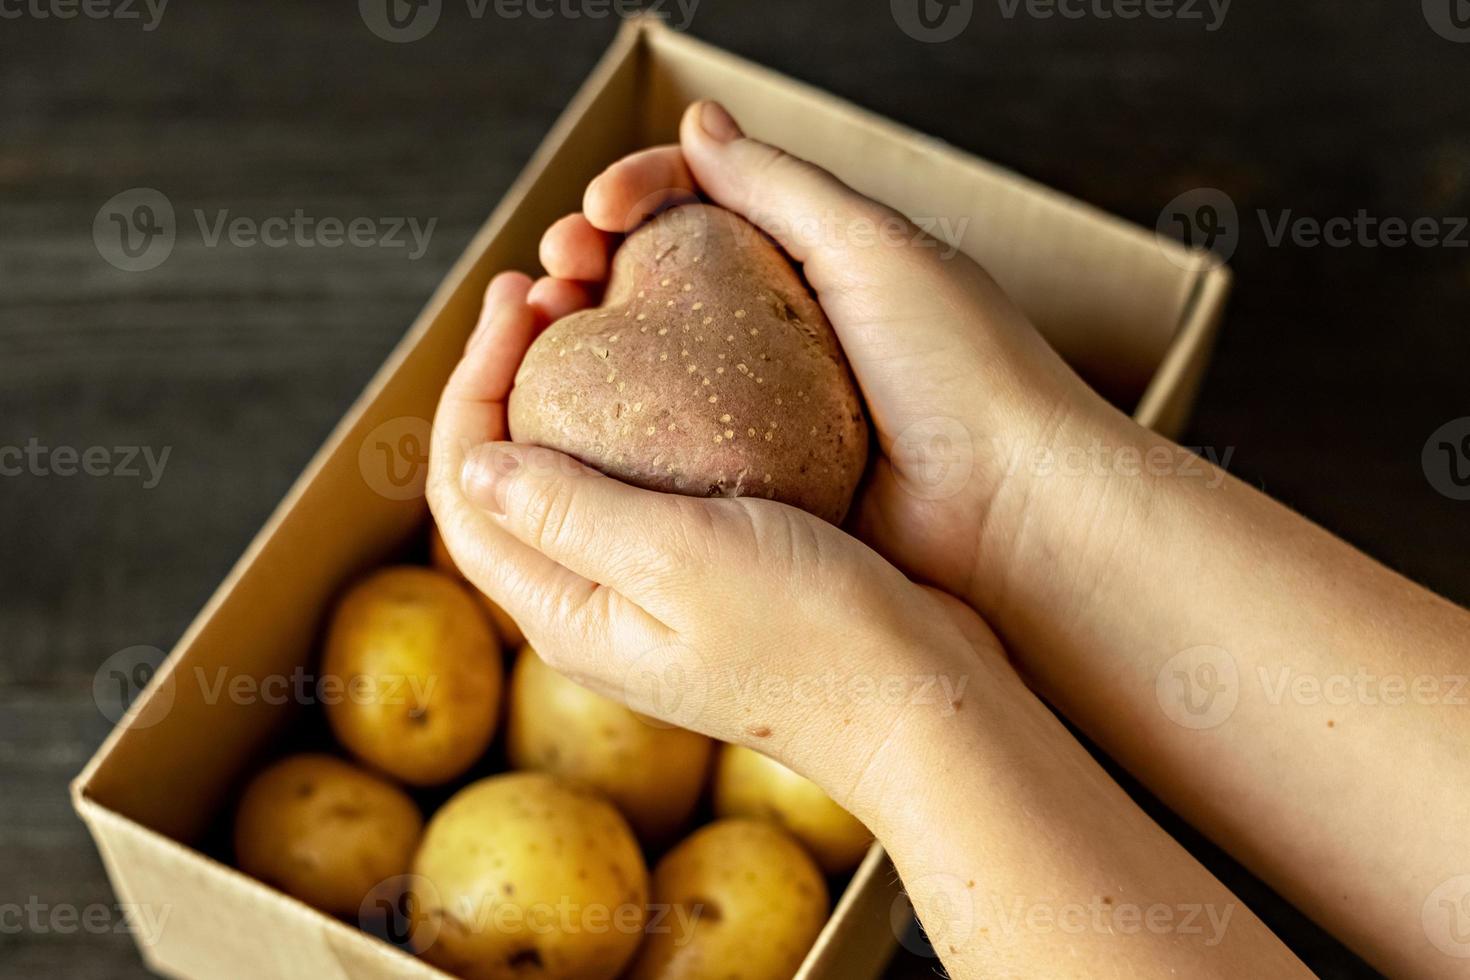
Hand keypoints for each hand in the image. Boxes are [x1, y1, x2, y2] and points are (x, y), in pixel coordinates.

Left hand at [426, 272, 1012, 814]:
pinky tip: (677, 373)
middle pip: (511, 478)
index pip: (467, 492)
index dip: (470, 385)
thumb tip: (471, 463)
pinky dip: (640, 418)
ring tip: (596, 308)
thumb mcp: (676, 558)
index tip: (516, 299)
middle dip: (508, 376)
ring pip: (576, 475)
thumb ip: (566, 511)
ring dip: (569, 390)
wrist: (920, 700)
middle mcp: (595, 607)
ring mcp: (653, 594)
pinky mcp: (710, 576)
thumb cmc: (808, 634)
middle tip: (548, 287)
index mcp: (565, 612)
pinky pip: (646, 483)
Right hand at [531, 100, 1119, 622]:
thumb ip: (782, 186)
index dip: (639, 193)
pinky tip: (569, 408)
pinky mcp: (750, 480)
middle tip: (556, 268)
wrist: (1010, 513)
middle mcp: (776, 330)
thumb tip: (698, 122)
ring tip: (543, 325)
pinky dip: (613, 419)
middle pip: (657, 279)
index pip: (699, 204)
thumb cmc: (963, 370)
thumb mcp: (873, 249)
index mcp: (810, 262)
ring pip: (648, 360)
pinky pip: (666, 442)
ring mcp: (756, 408)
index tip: (600, 208)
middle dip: (593, 260)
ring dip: (585, 335)